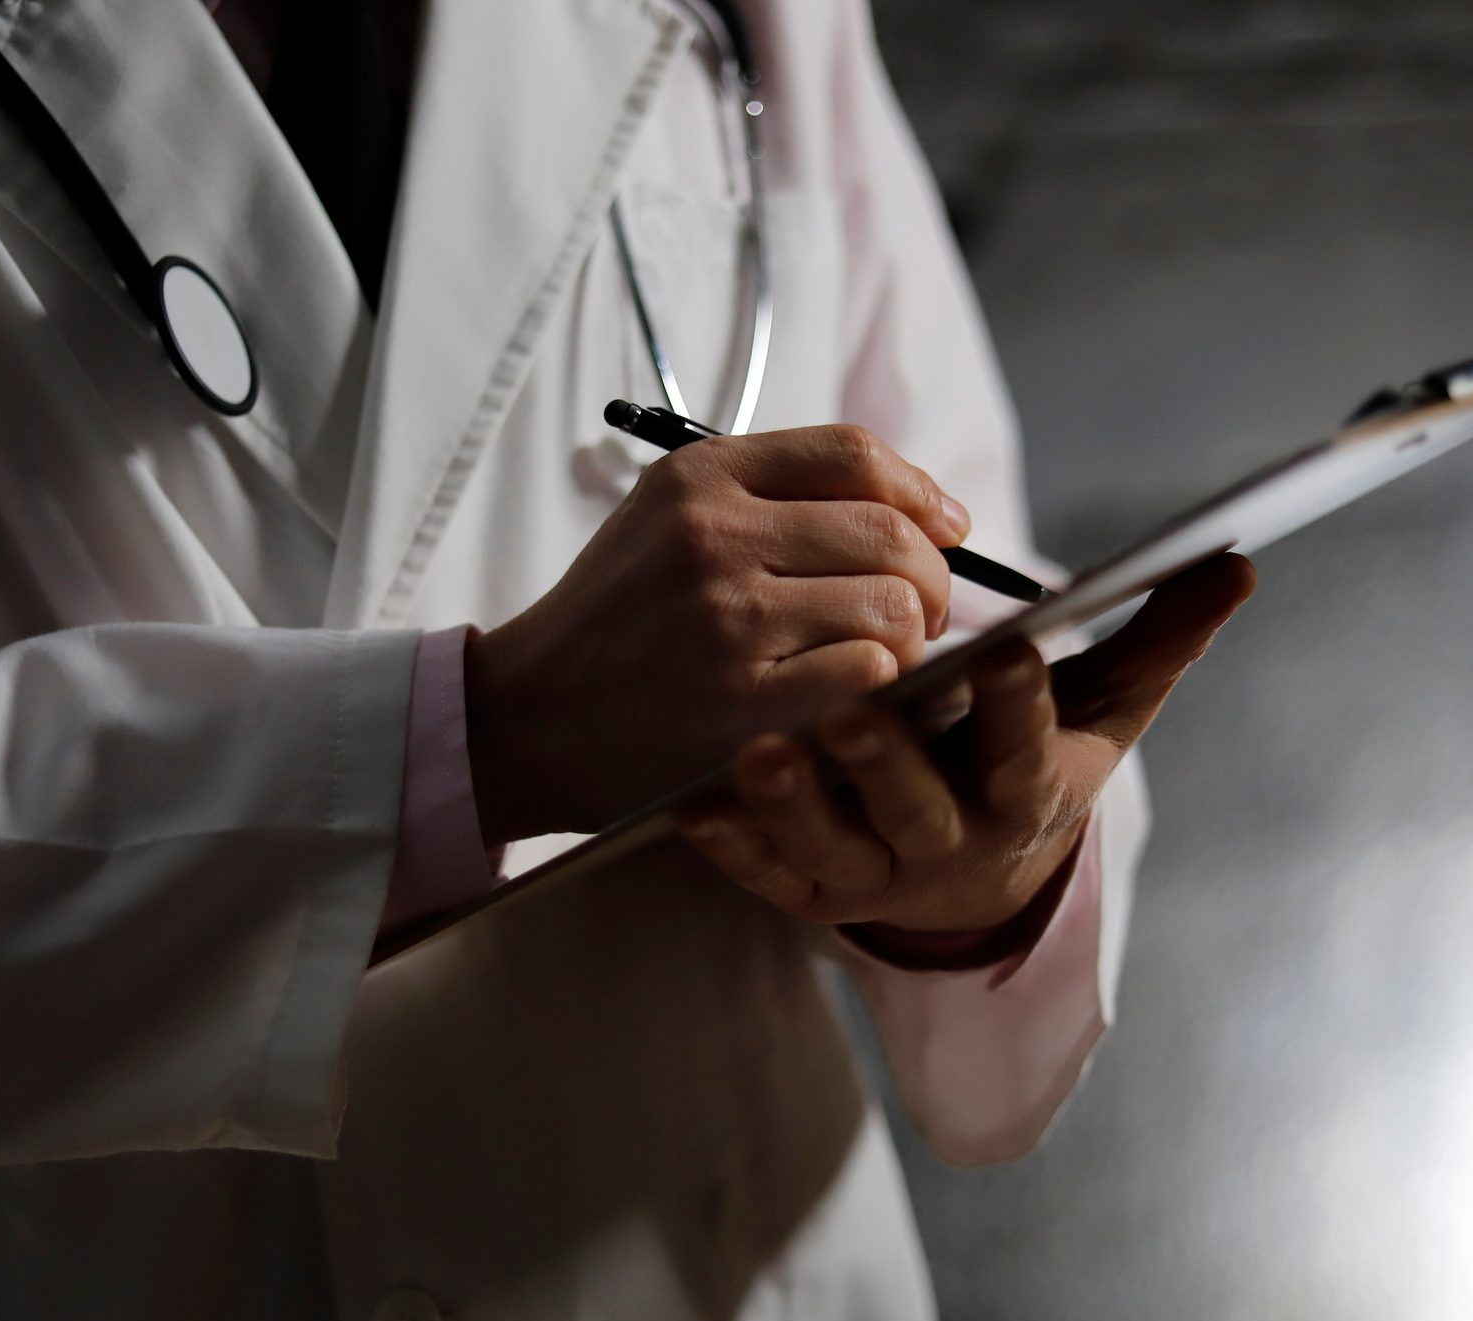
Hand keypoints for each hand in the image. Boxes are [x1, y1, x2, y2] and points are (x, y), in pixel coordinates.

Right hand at [466, 425, 971, 844]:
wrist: (527, 715)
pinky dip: (882, 685)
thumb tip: (918, 508)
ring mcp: (727, 619)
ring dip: (912, 639)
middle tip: (925, 612)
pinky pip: (867, 673)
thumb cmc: (616, 620)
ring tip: (887, 658)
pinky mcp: (738, 701)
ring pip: (891, 606)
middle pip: (889, 532)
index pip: (854, 453)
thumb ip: (772, 496)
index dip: (920, 492)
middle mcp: (714, 535)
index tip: (945, 527)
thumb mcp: (668, 520)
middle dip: (931, 577)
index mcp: (702, 476)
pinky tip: (858, 698)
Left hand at [673, 554, 1255, 937]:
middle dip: (890, 764)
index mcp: (1023, 792)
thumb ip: (1157, 639)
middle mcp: (950, 842)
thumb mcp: (1103, 712)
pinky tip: (693, 805)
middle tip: (855, 710)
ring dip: (798, 807)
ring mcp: (877, 874)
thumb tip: (1234, 564)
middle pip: (919, 810)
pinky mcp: (814, 892)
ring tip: (761, 752)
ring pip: (833, 848)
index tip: (1009, 651)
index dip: (1020, 708)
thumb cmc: (1035, 761)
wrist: (977, 872)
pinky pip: (768, 876)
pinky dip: (732, 846)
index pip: (1026, 750)